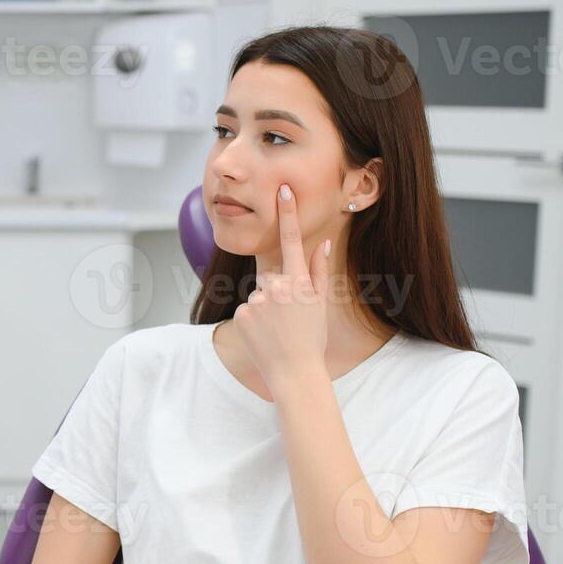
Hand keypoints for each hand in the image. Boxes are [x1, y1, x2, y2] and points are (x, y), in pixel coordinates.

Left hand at [233, 183, 330, 392]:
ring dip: (265, 308)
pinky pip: (246, 309)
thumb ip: (318, 272)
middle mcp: (275, 287)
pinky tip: (263, 334)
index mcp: (298, 282)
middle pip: (271, 277)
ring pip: (258, 294)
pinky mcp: (240, 314)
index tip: (283, 189)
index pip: (292, 241)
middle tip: (288, 318)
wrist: (294, 373)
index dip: (288, 214)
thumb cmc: (311, 339)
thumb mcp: (320, 304)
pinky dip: (253, 320)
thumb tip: (322, 243)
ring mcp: (255, 301)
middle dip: (278, 292)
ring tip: (277, 329)